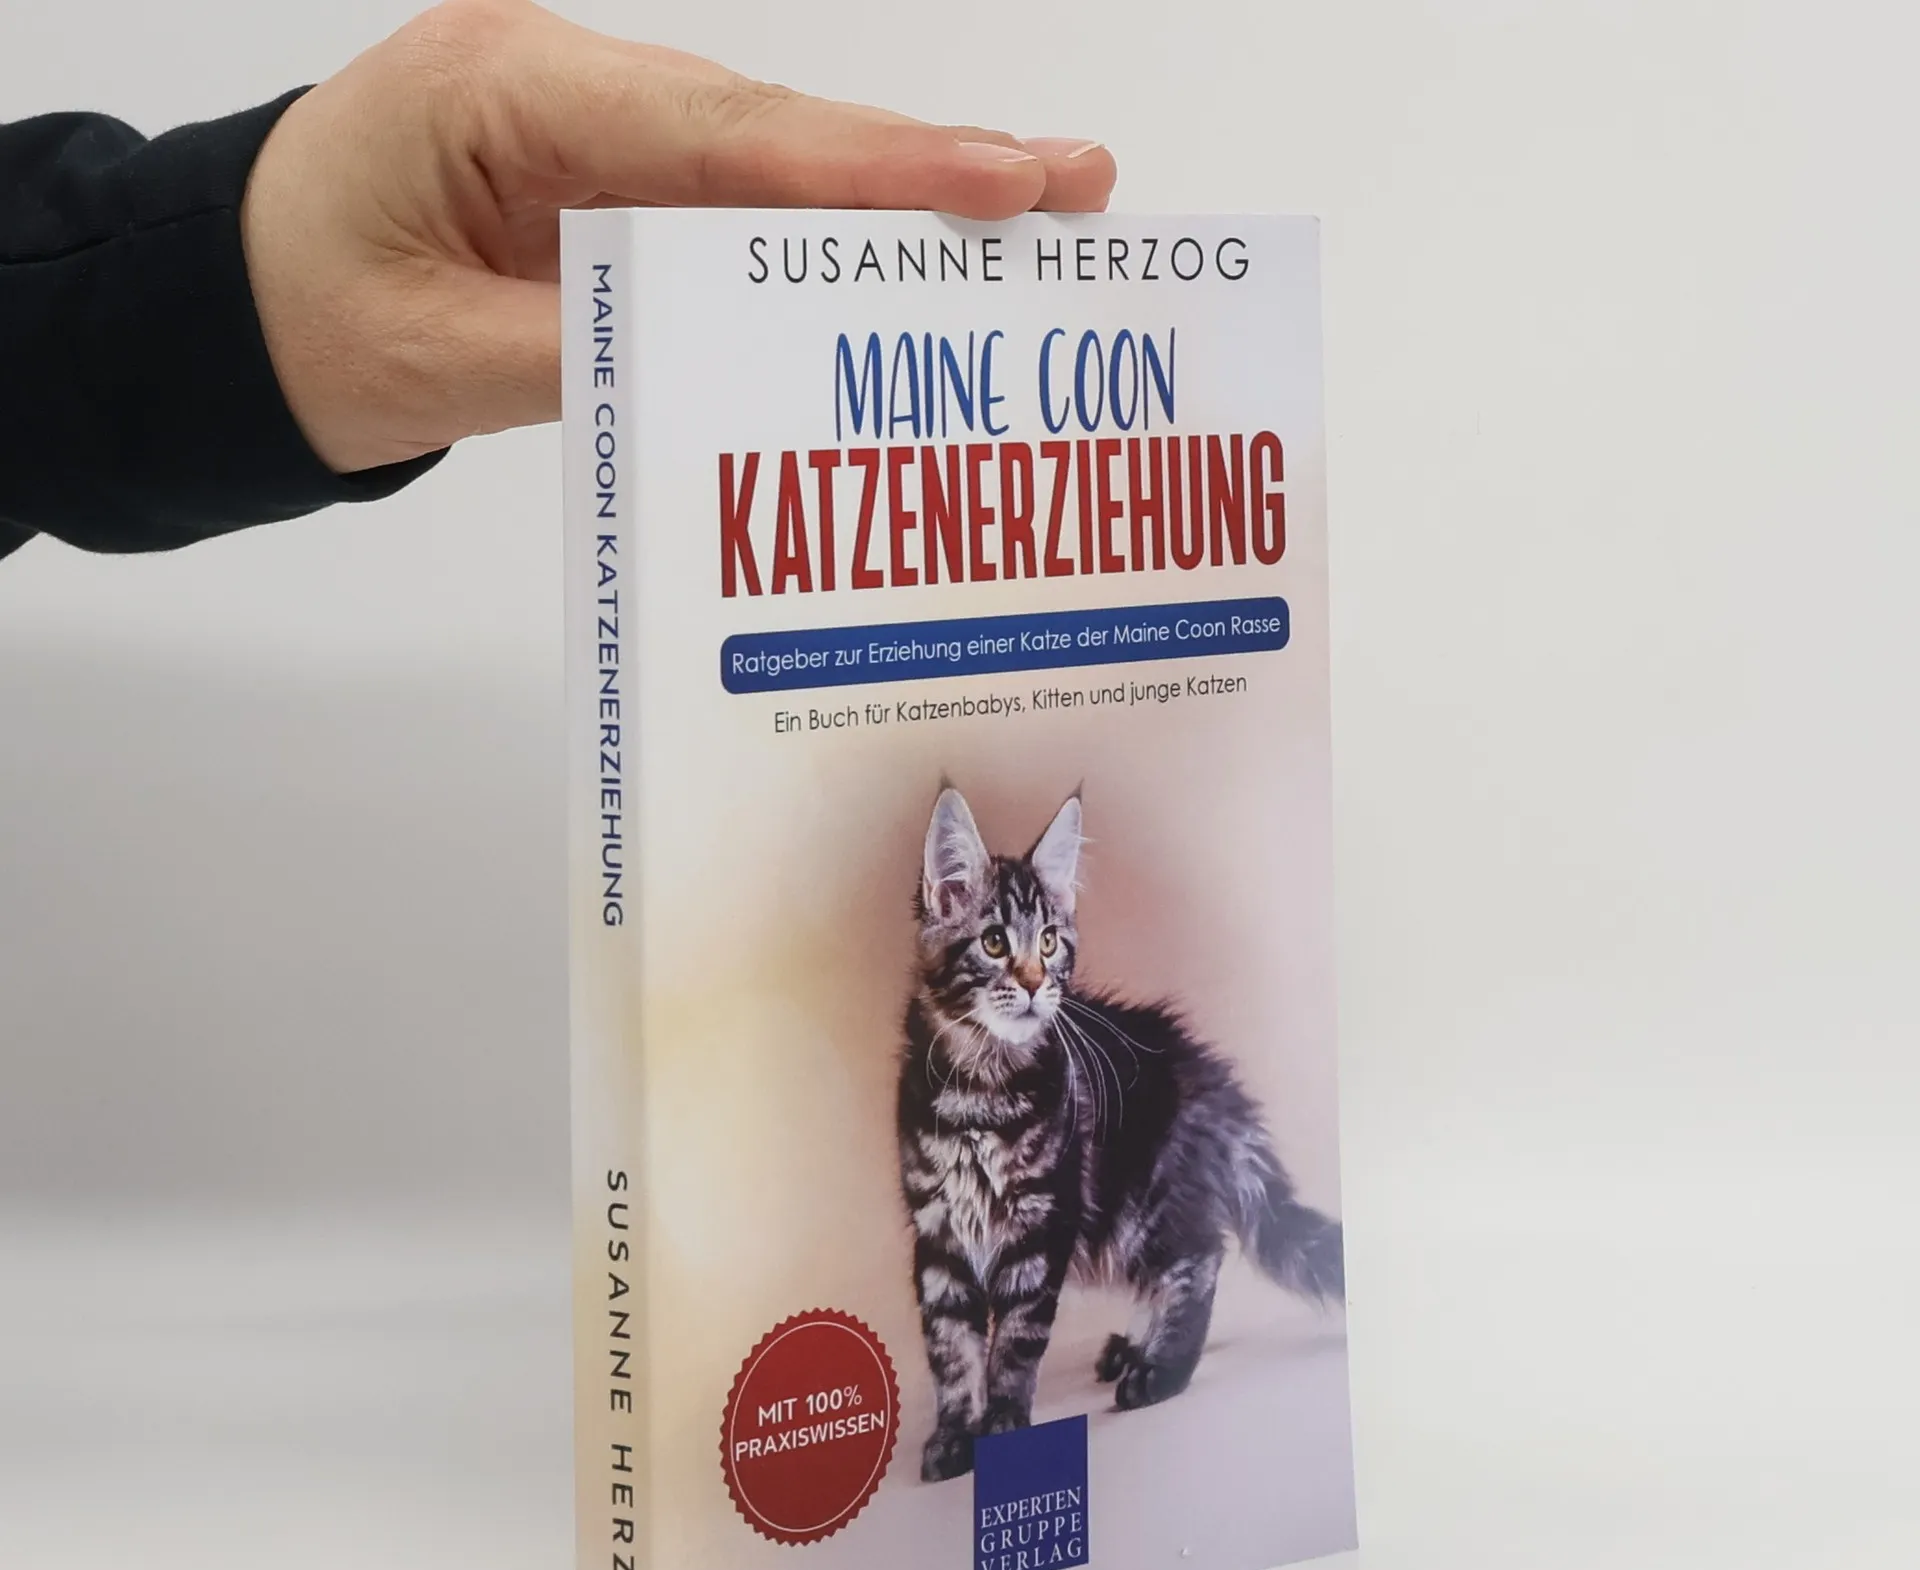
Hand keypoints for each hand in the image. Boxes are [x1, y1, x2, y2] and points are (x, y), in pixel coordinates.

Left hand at [240, 0, 1116, 473]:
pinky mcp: (599, 180)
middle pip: (771, 128)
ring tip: (1028, 212)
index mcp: (508, 95)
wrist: (218, 304)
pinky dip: (819, 235)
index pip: (721, 134)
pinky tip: (905, 256)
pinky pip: (727, 204)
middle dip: (923, 162)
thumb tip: (725, 371)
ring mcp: (587, 129)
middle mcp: (564, 88)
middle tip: (1071, 182)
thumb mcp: (425, 358)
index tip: (995, 181)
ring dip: (890, 194)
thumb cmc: (293, 318)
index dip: (867, 166)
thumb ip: (578, 356)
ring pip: (765, 160)